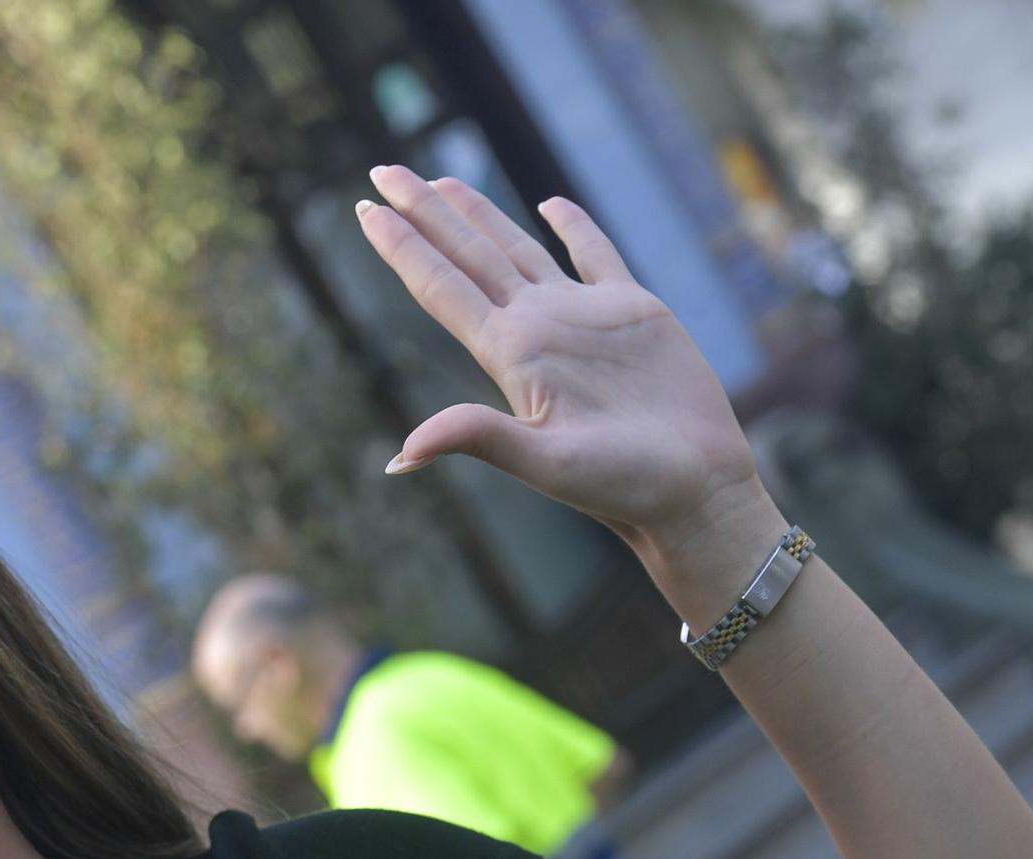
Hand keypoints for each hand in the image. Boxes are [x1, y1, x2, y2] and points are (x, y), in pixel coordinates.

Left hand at [356, 164, 770, 552]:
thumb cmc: (621, 485)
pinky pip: (595, 255)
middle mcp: (535, 326)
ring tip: (439, 183)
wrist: (693, 490)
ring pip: (516, 249)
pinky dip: (573, 226)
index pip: (440, 286)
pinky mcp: (633, 310)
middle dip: (424, 213)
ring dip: (478, 215)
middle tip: (382, 170)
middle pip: (466, 255)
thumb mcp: (544, 464)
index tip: (364, 208)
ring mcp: (580, 316)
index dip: (402, 247)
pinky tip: (549, 204)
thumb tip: (402, 454)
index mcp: (508, 352)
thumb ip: (479, 439)